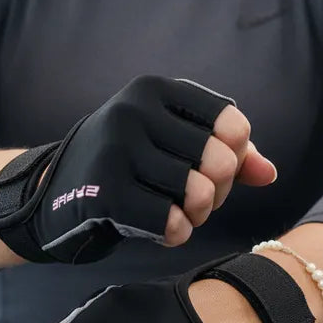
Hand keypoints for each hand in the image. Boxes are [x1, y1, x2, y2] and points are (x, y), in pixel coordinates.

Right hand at [0, 76, 276, 264]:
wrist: (54, 190)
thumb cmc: (128, 163)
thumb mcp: (171, 142)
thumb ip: (227, 152)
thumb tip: (268, 174)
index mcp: (154, 88)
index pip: (231, 123)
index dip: (235, 156)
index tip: (215, 166)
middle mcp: (134, 111)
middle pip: (219, 161)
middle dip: (219, 190)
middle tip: (200, 199)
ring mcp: (115, 150)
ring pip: (199, 194)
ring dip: (198, 215)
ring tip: (183, 214)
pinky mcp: (103, 193)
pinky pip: (169, 222)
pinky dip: (177, 233)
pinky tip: (166, 230)